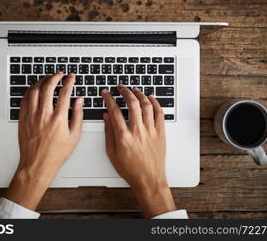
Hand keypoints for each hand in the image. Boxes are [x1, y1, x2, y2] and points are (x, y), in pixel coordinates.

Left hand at [5, 72, 83, 209]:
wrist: (37, 165)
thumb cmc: (55, 154)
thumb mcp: (74, 136)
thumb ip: (78, 115)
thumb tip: (79, 101)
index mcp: (58, 118)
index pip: (64, 92)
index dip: (69, 81)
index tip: (71, 77)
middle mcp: (44, 115)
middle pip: (48, 87)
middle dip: (54, 76)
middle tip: (59, 74)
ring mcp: (31, 116)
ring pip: (34, 90)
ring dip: (42, 81)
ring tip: (47, 79)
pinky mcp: (23, 119)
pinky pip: (25, 99)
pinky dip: (30, 91)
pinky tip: (35, 89)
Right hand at [101, 85, 175, 217]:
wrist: (148, 179)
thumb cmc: (130, 169)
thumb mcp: (112, 152)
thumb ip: (108, 133)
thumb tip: (106, 117)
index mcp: (124, 136)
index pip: (114, 110)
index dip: (109, 99)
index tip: (106, 93)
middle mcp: (138, 131)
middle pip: (132, 103)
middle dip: (125, 91)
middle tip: (121, 87)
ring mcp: (150, 131)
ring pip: (146, 105)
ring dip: (140, 94)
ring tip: (135, 89)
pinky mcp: (160, 133)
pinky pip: (159, 114)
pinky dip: (156, 103)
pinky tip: (151, 98)